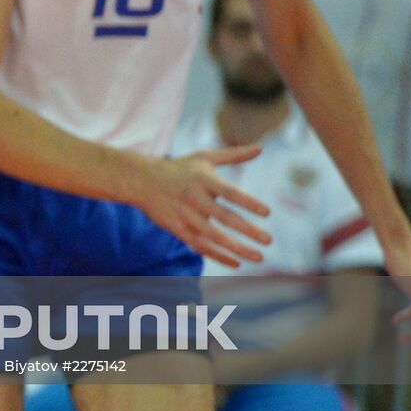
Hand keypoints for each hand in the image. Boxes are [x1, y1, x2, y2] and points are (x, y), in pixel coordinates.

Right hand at [135, 145, 271, 267]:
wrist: (141, 180)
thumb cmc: (180, 168)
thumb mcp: (204, 157)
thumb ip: (233, 155)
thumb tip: (261, 147)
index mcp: (202, 179)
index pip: (229, 192)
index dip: (248, 202)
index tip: (268, 212)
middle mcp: (193, 197)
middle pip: (223, 217)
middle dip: (247, 230)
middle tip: (268, 240)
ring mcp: (184, 214)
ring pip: (212, 236)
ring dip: (236, 248)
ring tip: (258, 257)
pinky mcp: (177, 228)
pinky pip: (199, 245)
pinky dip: (218, 255)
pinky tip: (237, 263)